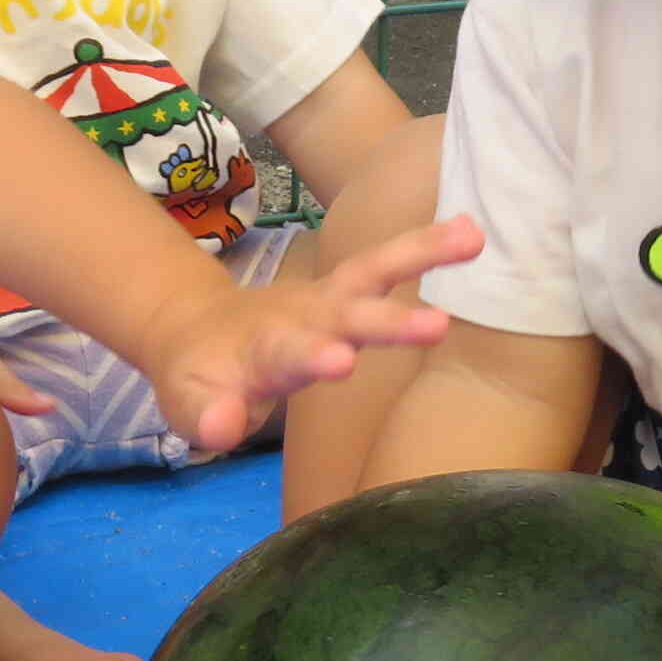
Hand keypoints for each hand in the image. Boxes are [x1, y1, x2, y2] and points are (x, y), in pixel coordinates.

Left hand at [136, 214, 483, 450]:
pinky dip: (427, 247)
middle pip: (346, 313)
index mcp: (263, 350)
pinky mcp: (348, 292)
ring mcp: (327, 300)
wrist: (201, 330)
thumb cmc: (203, 377)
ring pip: (373, 272)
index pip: (288, 352)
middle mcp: (302, 317)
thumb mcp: (188, 402)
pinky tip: (472, 233)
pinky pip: (388, 266)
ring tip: (473, 238)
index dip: (311, 356)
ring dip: (420, 254)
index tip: (341, 360)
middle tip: (437, 325)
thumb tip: (220, 427)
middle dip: (388, 321)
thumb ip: (205, 415)